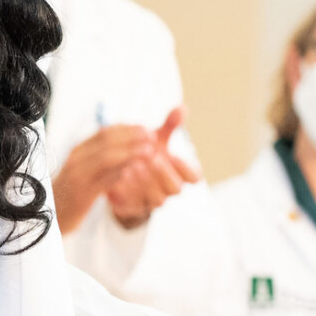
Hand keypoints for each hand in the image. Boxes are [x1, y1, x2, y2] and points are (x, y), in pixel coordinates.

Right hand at [52, 124, 154, 232]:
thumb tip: (124, 144)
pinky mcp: (82, 194)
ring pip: (107, 158)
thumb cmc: (71, 193)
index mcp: (78, 151)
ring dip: (131, 152)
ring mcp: (78, 176)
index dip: (128, 129)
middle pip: (107, 141)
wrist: (52, 216)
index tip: (147, 130)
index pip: (104, 132)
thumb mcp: (83, 170)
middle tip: (153, 137)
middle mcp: (76, 159)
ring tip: (150, 151)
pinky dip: (123, 173)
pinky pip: (105, 180)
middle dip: (132, 137)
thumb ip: (99, 157)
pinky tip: (137, 172)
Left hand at [107, 107, 200, 228]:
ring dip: (146, 182)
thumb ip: (169, 126)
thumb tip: (181, 108)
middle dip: (164, 173)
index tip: (173, 154)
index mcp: (179, 174)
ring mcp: (152, 200)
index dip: (186, 168)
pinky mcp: (134, 207)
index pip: (194, 177)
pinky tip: (120, 176)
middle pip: (176, 189)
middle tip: (151, 158)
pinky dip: (129, 191)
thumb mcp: (156, 139)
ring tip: (134, 165)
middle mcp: (168, 190)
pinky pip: (135, 204)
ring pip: (157, 199)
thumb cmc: (146, 154)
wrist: (121, 173)